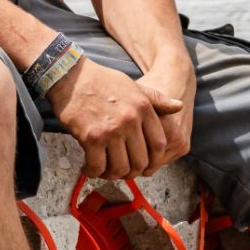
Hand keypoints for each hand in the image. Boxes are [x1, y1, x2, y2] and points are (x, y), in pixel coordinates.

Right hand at [47, 57, 183, 180]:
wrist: (69, 75)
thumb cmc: (101, 80)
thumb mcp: (134, 86)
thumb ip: (156, 100)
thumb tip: (179, 107)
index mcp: (143, 108)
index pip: (158, 145)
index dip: (152, 160)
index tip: (142, 163)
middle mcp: (130, 121)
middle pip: (140, 161)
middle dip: (131, 171)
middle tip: (121, 170)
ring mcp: (111, 130)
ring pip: (120, 167)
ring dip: (112, 174)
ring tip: (105, 171)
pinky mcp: (91, 137)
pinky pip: (98, 165)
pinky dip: (94, 171)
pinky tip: (89, 168)